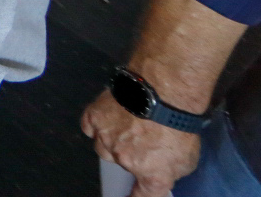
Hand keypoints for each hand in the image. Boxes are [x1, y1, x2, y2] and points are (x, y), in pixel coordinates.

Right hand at [84, 89, 201, 194]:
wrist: (164, 91)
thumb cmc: (181, 124)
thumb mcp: (188, 157)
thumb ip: (170, 169)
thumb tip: (160, 171)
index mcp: (151, 175)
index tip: (131, 195)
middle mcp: (124, 161)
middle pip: (120, 164)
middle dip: (128, 155)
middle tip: (141, 140)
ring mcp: (106, 139)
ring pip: (102, 147)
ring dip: (112, 141)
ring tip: (124, 126)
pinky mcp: (94, 117)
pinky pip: (89, 128)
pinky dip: (96, 126)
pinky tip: (105, 120)